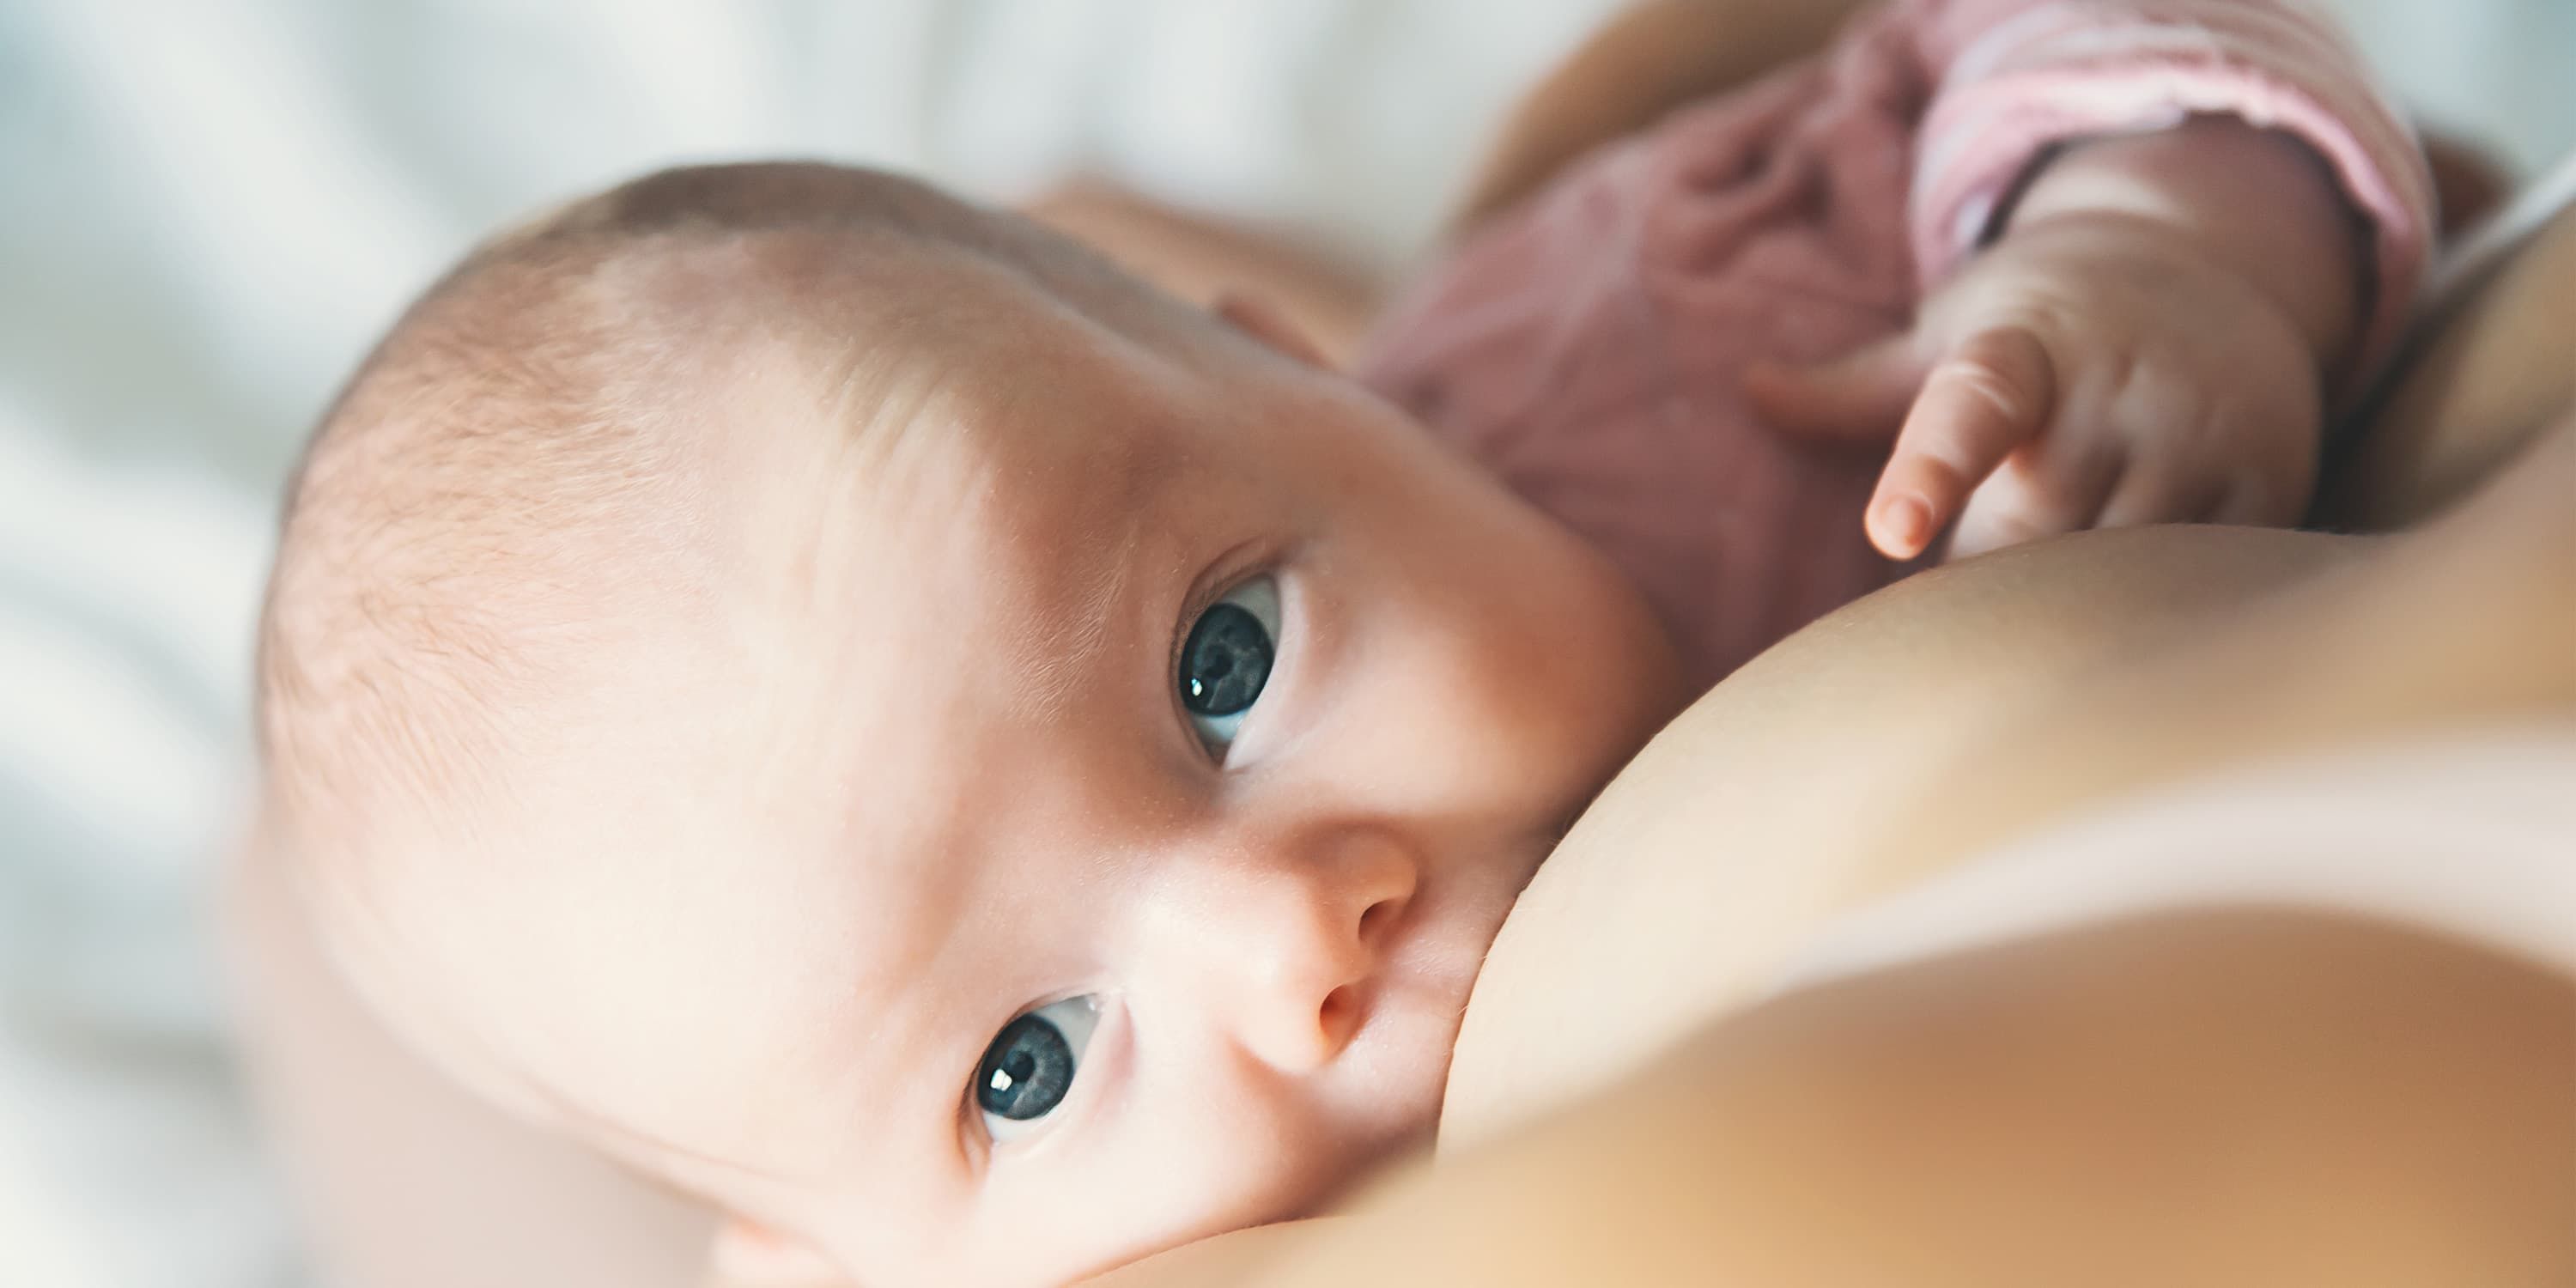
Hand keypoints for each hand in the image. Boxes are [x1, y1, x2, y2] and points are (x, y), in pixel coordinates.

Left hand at [1745, 211, 2328, 562]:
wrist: (2215, 267)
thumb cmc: (2047, 324)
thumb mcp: (1956, 330)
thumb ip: (1857, 386)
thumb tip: (1752, 389)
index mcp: (2023, 350)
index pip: (1971, 409)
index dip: (1930, 472)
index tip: (1891, 531)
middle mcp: (2118, 387)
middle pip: (2031, 534)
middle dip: (1991, 565)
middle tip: (1982, 550)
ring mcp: (2200, 434)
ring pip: (2114, 568)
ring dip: (2070, 592)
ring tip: (2059, 558)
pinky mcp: (2266, 481)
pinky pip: (2196, 578)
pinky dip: (2155, 597)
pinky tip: (2139, 580)